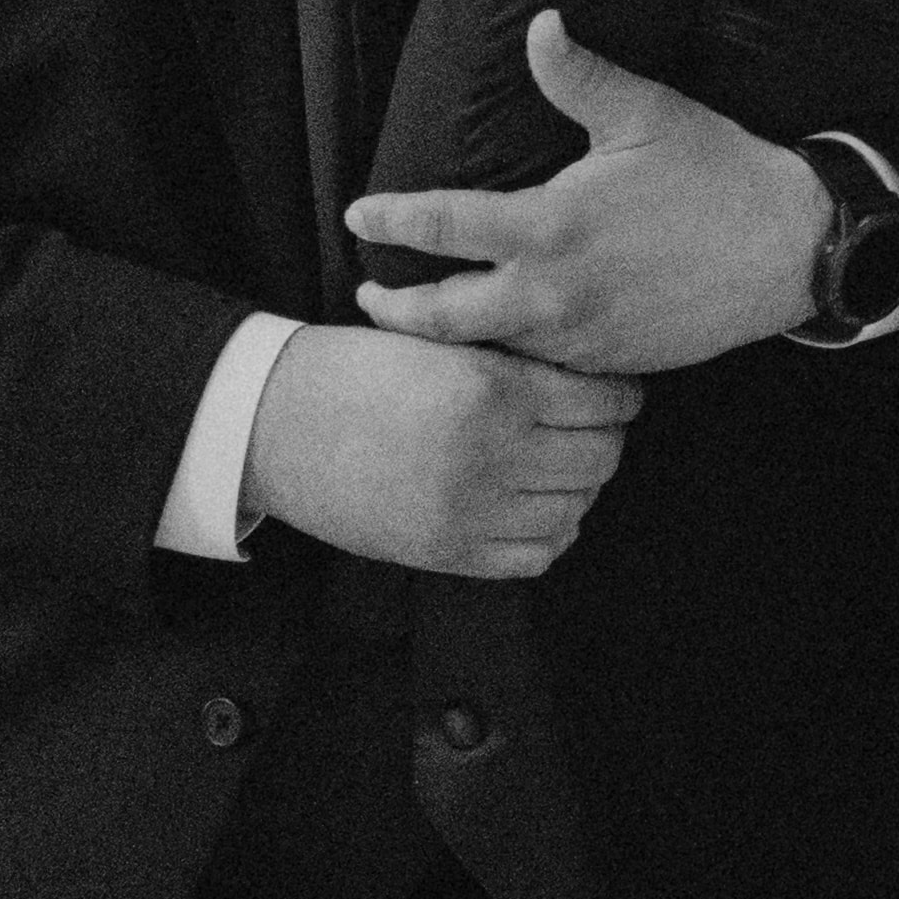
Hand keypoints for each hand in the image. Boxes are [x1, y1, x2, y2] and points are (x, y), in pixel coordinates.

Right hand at [234, 326, 641, 579]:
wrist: (277, 423)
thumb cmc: (359, 370)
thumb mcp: (442, 342)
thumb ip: (514, 360)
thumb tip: (594, 379)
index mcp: (492, 388)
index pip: (605, 402)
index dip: (621, 397)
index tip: (616, 393)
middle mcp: (489, 453)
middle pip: (600, 458)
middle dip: (605, 440)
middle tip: (590, 428)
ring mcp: (470, 510)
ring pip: (575, 508)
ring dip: (578, 486)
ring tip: (559, 466)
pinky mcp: (447, 552)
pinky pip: (536, 555)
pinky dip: (549, 533)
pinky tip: (531, 506)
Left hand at [350, 14, 835, 371]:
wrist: (789, 248)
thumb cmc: (716, 173)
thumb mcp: (646, 114)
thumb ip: (579, 76)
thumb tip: (538, 24)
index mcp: (550, 226)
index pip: (442, 227)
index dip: (391, 220)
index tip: (360, 214)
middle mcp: (553, 291)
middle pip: (443, 317)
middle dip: (396, 309)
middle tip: (370, 298)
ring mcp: (580, 335)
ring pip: (489, 349)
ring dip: (451, 337)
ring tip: (426, 323)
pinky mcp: (609, 361)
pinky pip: (541, 365)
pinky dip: (510, 355)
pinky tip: (503, 343)